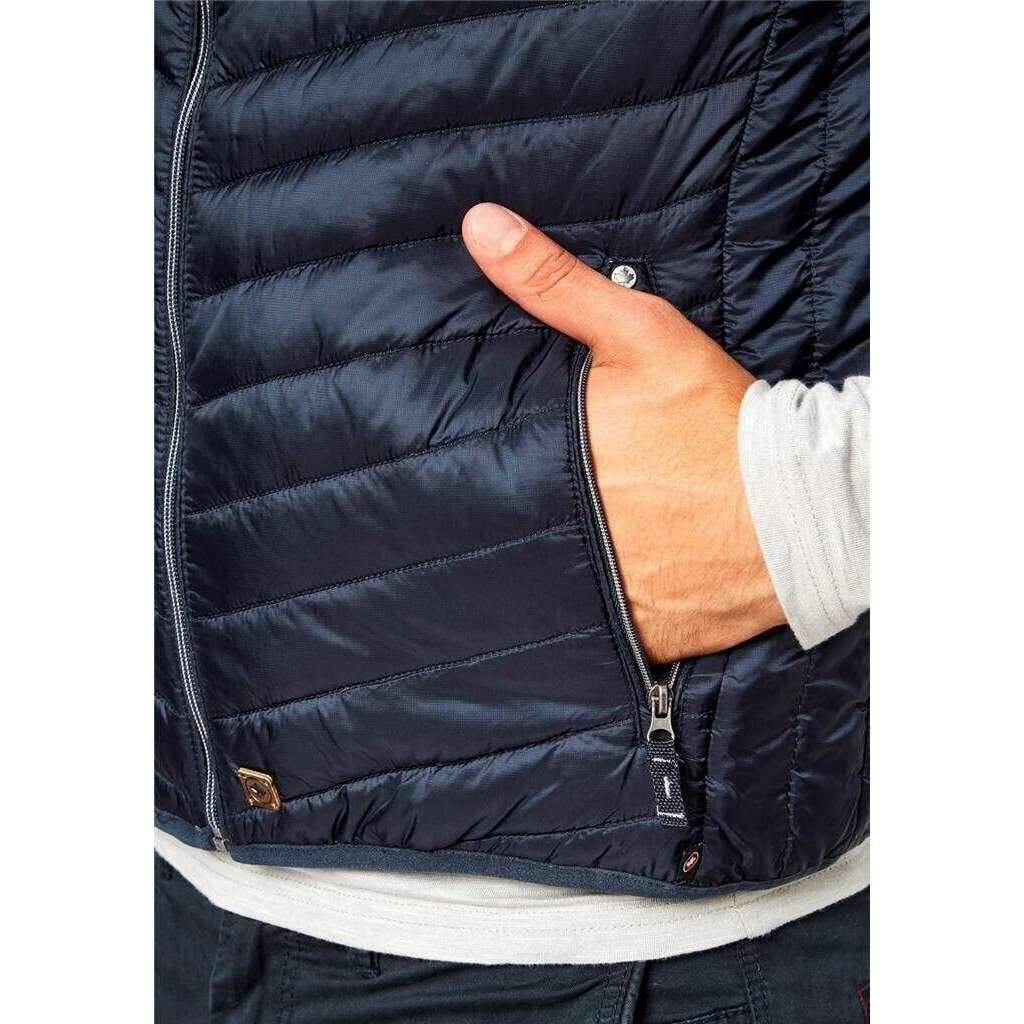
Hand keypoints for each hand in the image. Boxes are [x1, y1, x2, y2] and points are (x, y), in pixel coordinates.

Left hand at [462, 203, 785, 661]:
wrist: (800, 507)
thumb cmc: (718, 418)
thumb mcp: (639, 336)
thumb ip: (555, 284)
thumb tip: (479, 226)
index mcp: (552, 462)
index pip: (475, 468)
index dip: (463, 466)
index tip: (458, 460)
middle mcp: (567, 532)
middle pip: (508, 526)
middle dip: (504, 514)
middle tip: (506, 505)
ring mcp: (602, 592)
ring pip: (546, 581)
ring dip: (545, 564)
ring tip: (554, 545)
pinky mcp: (640, 635)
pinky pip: (596, 625)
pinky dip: (591, 609)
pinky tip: (600, 587)